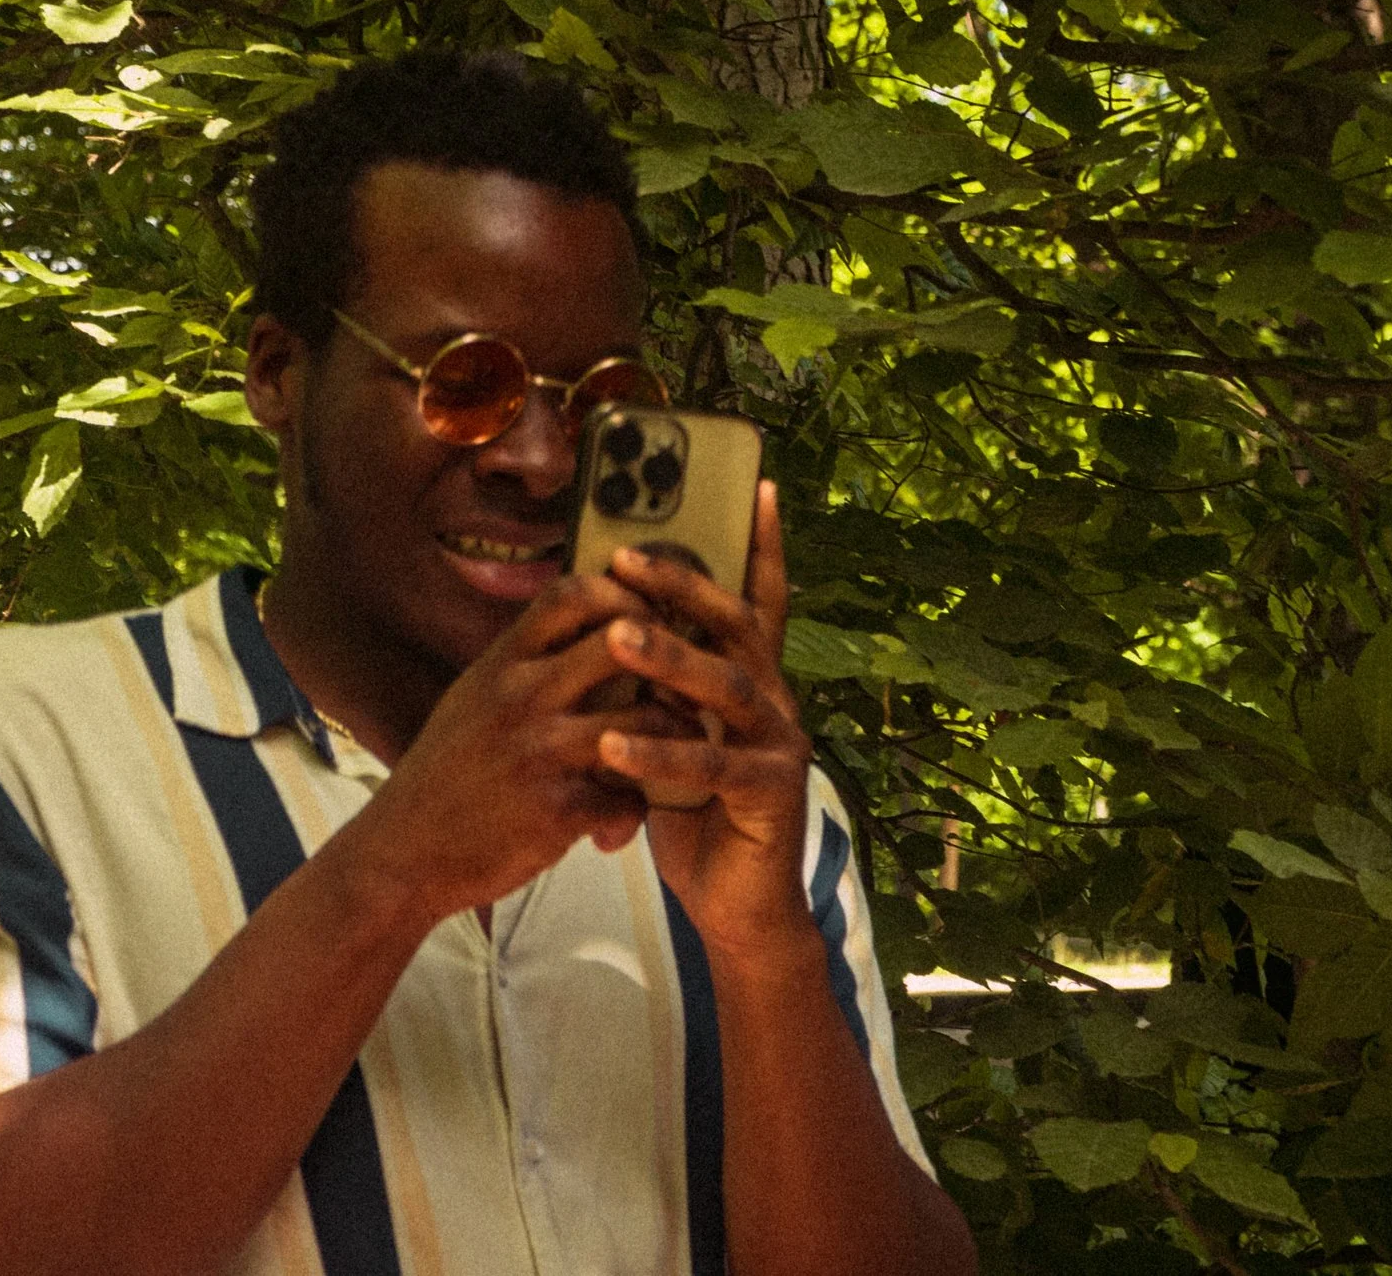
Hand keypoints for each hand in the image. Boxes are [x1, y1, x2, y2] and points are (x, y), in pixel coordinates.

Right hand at [343, 573, 680, 923]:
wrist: (402, 854)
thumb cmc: (445, 776)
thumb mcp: (473, 699)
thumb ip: (522, 664)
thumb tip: (577, 629)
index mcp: (502, 664)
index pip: (573, 594)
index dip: (623, 594)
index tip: (649, 618)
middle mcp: (522, 696)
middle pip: (623, 642)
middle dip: (668, 659)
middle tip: (683, 687)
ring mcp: (541, 752)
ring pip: (647, 720)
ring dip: (674, 739)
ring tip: (671, 759)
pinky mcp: (556, 810)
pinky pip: (629, 800)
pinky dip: (632, 815)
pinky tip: (613, 829)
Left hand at [597, 481, 818, 957]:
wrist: (737, 907)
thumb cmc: (696, 816)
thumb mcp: (669, 735)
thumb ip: (656, 689)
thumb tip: (610, 623)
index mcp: (753, 681)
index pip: (759, 599)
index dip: (763, 544)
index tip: (758, 485)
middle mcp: (776, 701)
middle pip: (737, 625)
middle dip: (684, 585)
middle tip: (627, 555)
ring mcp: (781, 745)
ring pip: (727, 687)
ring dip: (669, 658)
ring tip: (616, 637)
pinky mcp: (772, 794)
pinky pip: (712, 765)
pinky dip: (659, 754)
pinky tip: (610, 745)